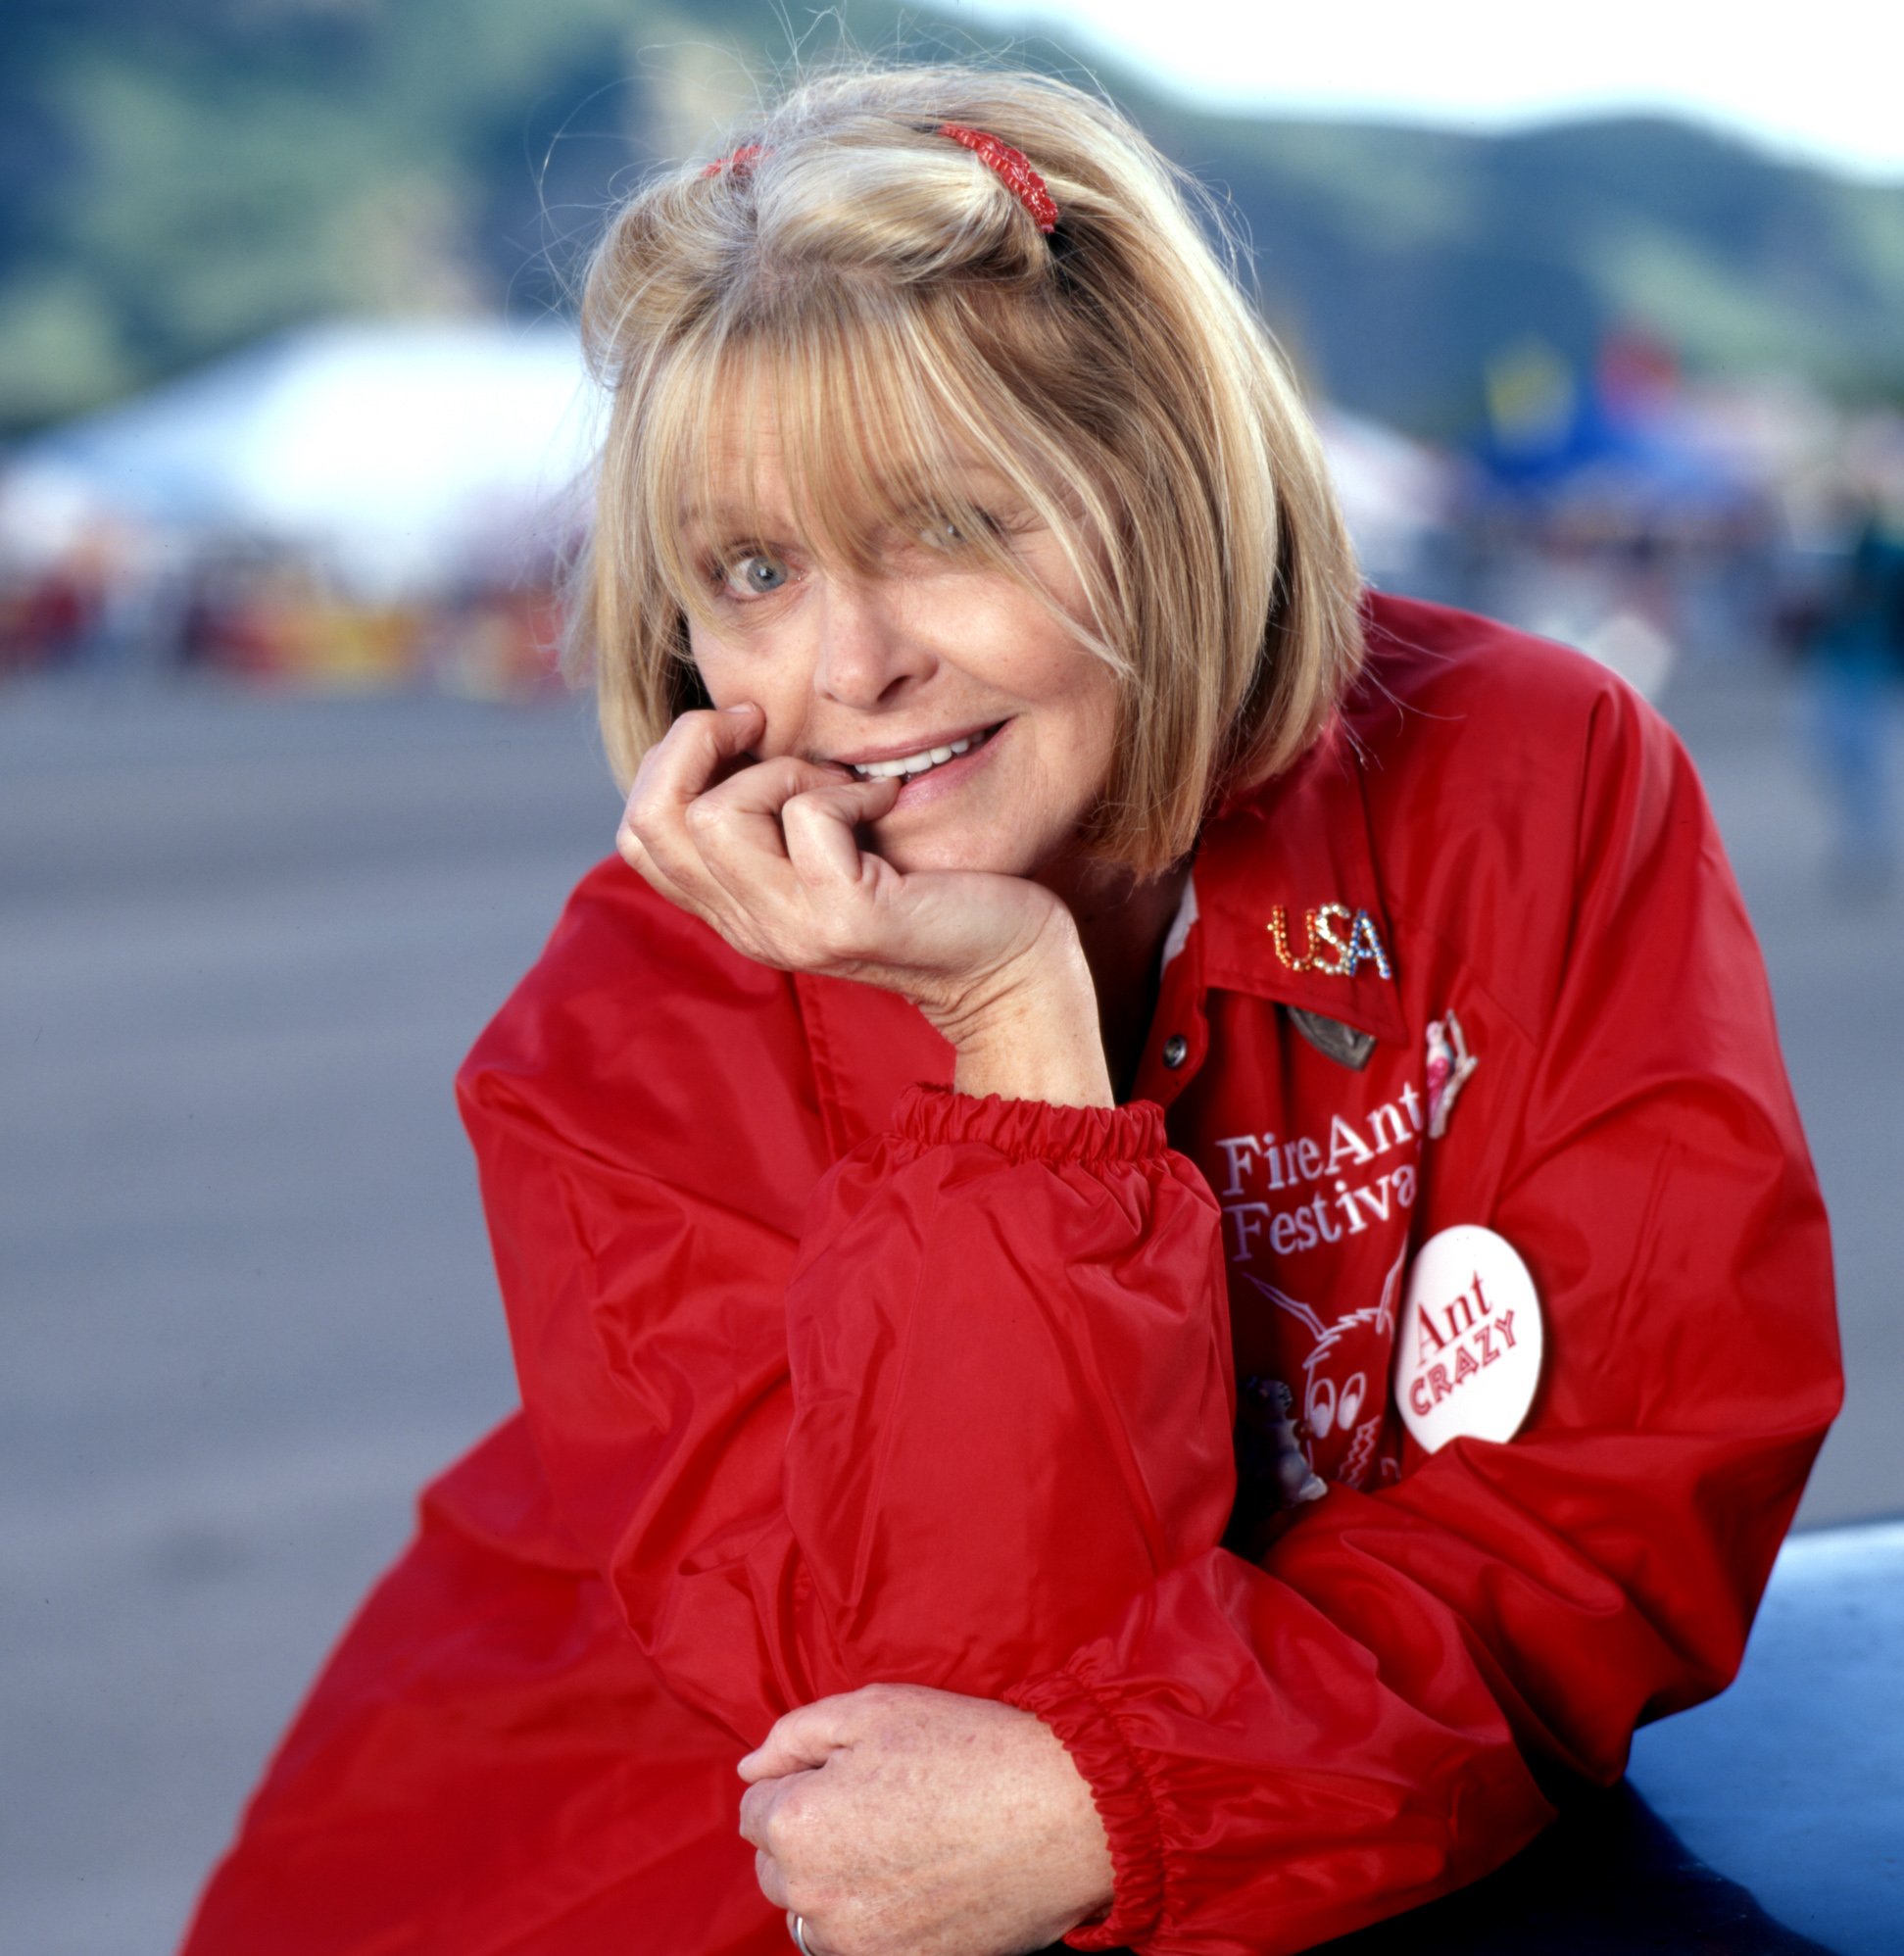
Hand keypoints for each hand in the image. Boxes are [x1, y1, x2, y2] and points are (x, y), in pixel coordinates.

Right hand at [617, 705, 1111, 1103]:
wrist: (1009, 966)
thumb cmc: (934, 893)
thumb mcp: (831, 853)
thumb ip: (774, 819)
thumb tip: (732, 729)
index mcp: (738, 911)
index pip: (638, 836)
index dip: (671, 762)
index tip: (742, 733)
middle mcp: (750, 928)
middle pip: (651, 821)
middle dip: (700, 747)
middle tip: (765, 732)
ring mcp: (792, 928)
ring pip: (716, 816)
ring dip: (780, 770)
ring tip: (840, 784)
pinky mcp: (845, 917)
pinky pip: (806, 815)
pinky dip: (847, 789)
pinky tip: (888, 801)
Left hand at [737, 1684, 1114, 1955]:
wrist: (1061, 1813)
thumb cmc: (966, 1749)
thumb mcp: (873, 1709)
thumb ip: (793, 1735)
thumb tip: (749, 1767)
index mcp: (798, 1824)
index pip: (753, 1811)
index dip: (798, 1782)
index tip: (848, 1773)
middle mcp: (814, 1896)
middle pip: (777, 1867)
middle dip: (810, 1833)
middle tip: (879, 1801)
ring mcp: (858, 1944)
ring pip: (813, 1914)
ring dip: (835, 1883)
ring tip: (899, 1843)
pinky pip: (856, 1946)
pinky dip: (873, 1918)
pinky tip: (917, 1880)